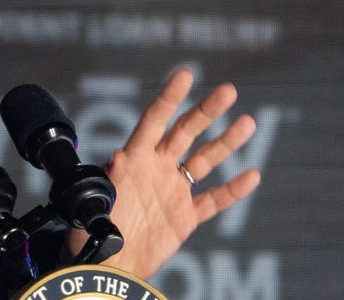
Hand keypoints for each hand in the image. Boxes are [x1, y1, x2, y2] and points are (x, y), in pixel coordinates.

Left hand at [68, 69, 260, 277]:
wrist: (106, 267)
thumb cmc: (91, 233)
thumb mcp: (95, 203)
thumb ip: (111, 180)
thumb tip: (118, 156)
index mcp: (133, 161)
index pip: (153, 121)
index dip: (168, 98)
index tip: (185, 75)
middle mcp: (155, 170)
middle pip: (184, 133)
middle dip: (206, 111)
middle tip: (228, 90)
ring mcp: (172, 192)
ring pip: (204, 161)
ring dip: (226, 143)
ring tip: (248, 122)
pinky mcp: (184, 217)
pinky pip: (213, 200)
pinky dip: (232, 190)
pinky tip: (252, 175)